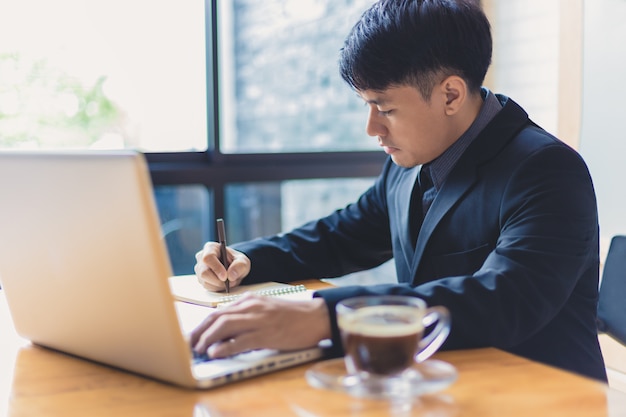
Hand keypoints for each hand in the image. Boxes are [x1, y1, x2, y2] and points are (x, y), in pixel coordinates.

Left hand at [190, 295, 330, 358]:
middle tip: (190, 345)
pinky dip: (225, 346)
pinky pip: (241, 340)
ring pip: (225, 325)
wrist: (315, 317)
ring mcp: (259, 319)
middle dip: (199, 332)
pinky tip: (216, 352)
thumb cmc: (291, 317)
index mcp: (249, 300)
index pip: (218, 312)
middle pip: (217, 317)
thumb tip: (225, 332)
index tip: (193, 336)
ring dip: (207, 338)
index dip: (202, 325)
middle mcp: (251, 307)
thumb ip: (246, 317)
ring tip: (199, 350)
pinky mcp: (267, 334)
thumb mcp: (265, 310)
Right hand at [194, 242, 250, 291]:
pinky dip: (217, 288)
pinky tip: (224, 284)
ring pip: (205, 282)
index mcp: (211, 248)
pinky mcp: (200, 279)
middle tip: (230, 282)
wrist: (234, 269)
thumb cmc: (236, 262)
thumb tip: (231, 276)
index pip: (208, 257)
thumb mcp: (243, 261)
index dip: (216, 268)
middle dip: (218, 280)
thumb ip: (239, 266)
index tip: (225, 277)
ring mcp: (199, 269)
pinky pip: (207, 287)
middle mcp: (201, 257)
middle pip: (204, 272)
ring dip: (219, 285)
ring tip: (230, 282)